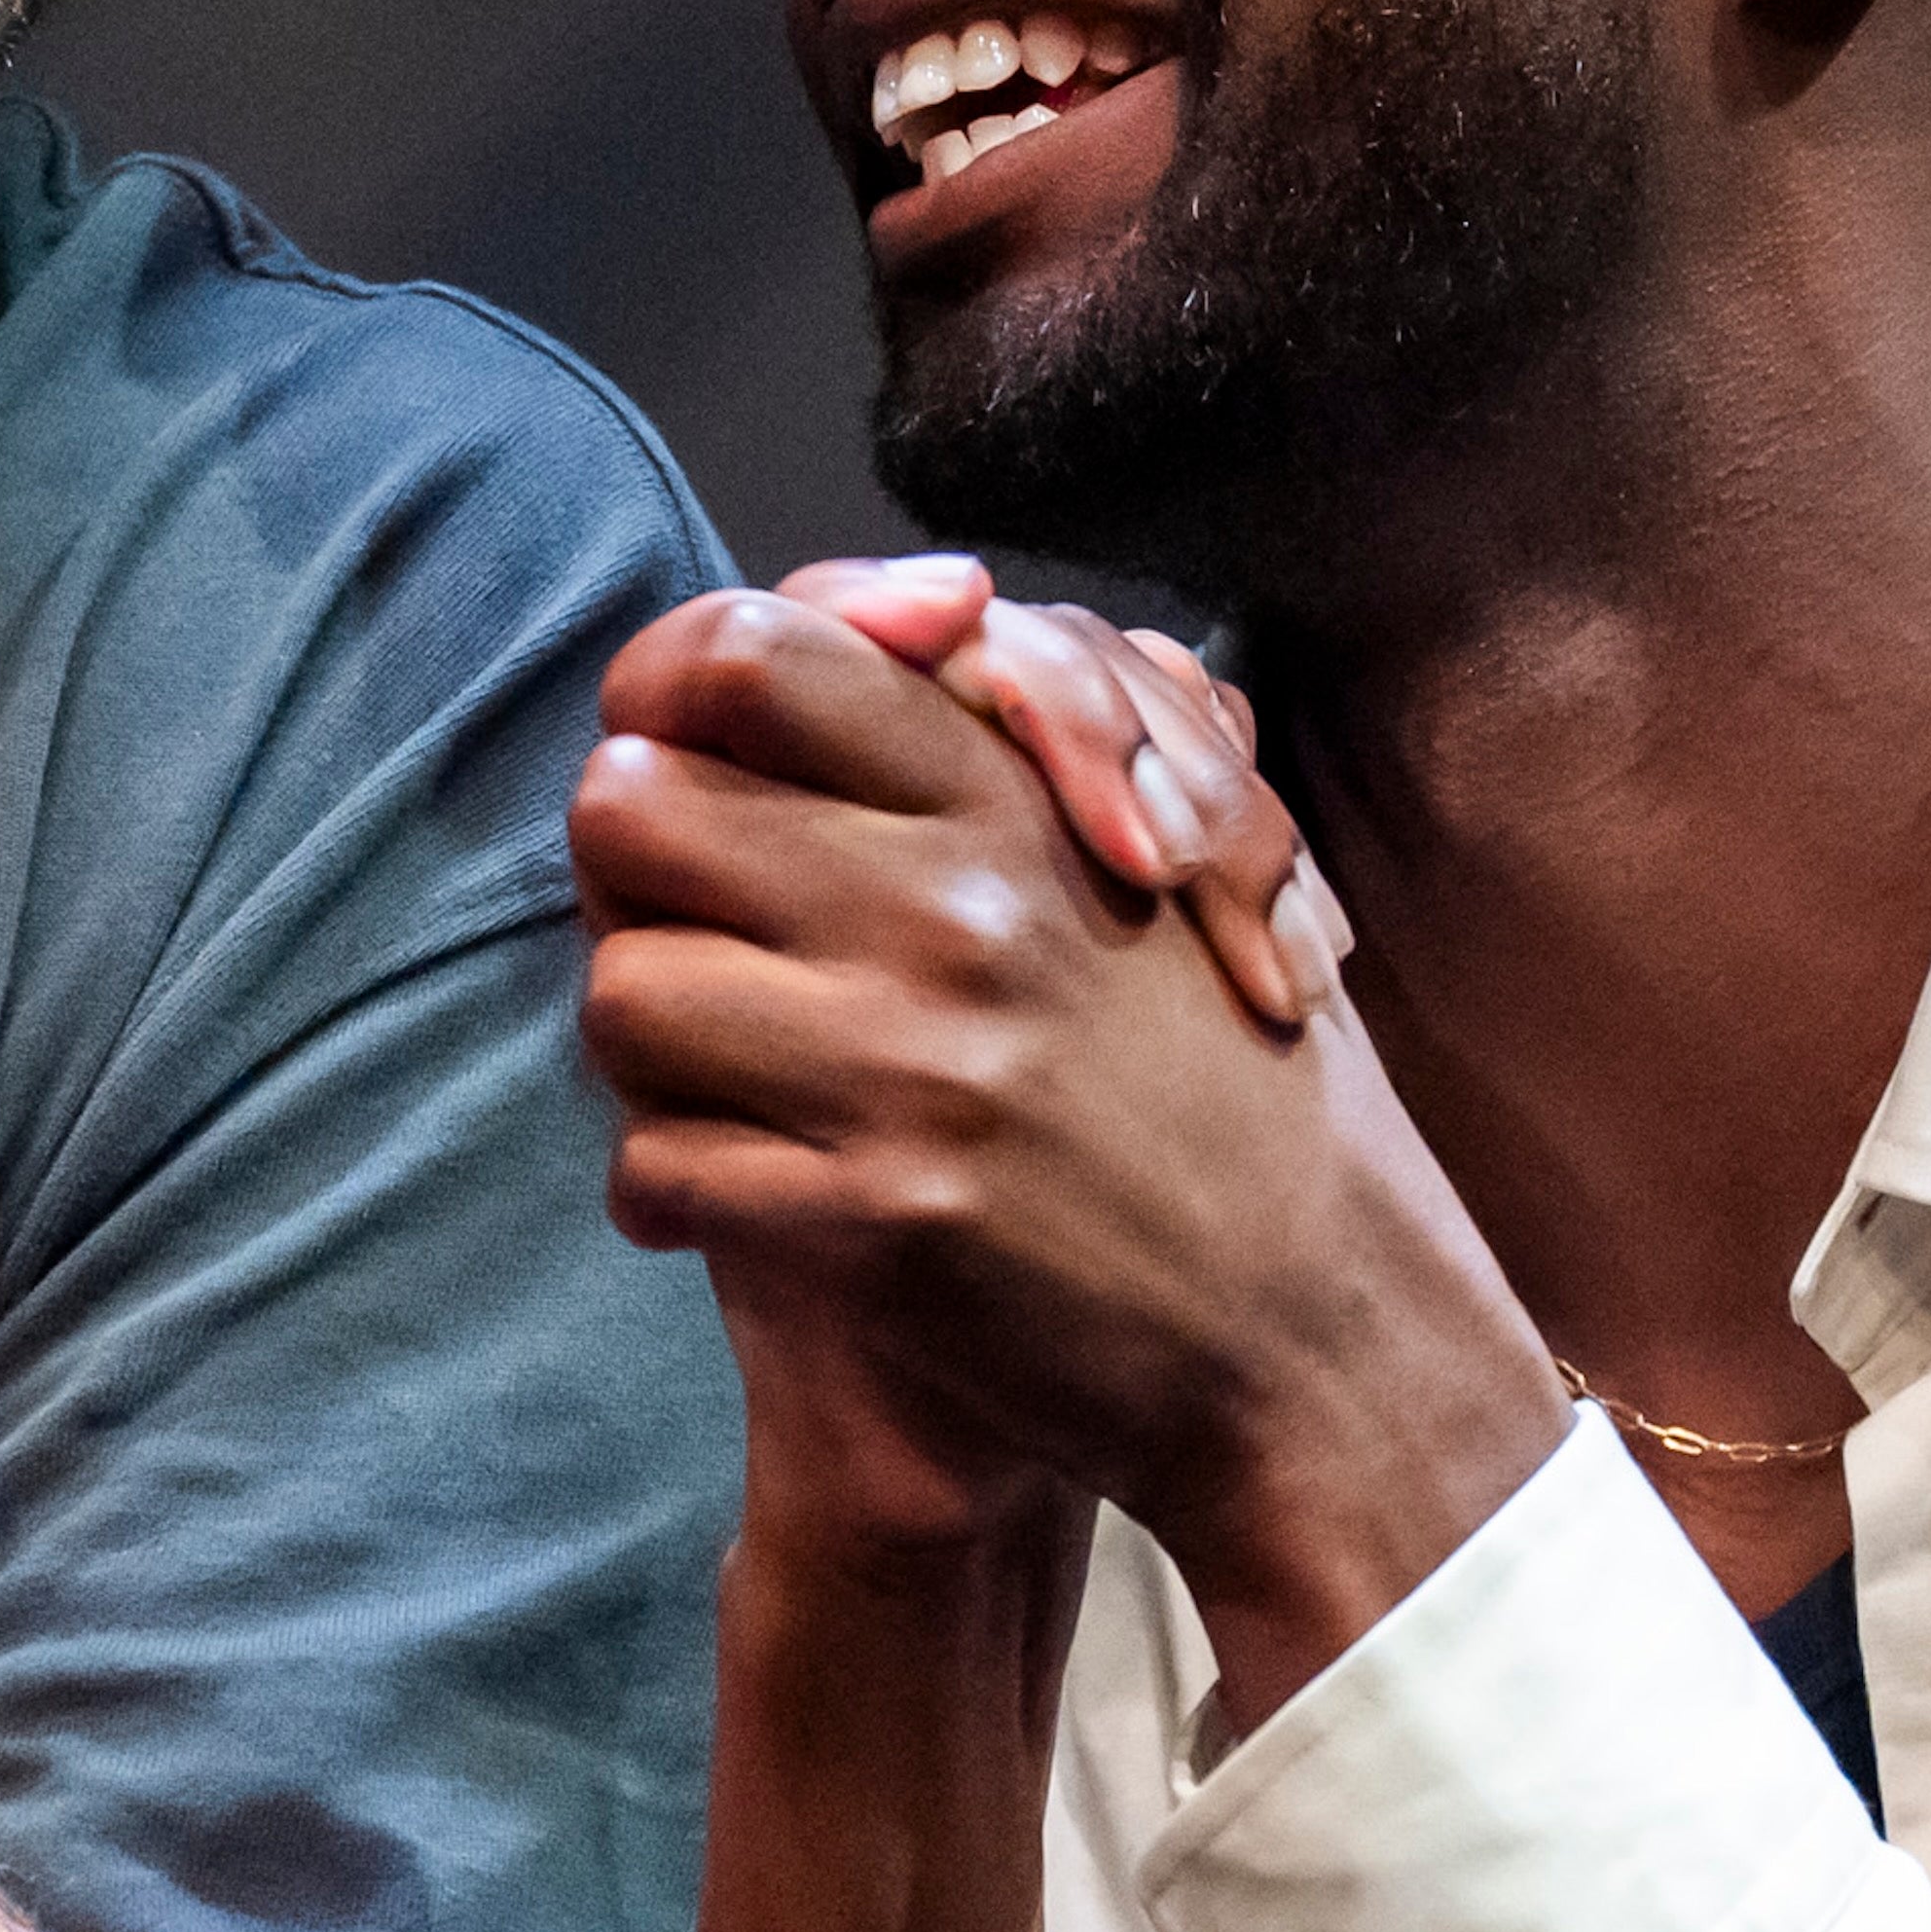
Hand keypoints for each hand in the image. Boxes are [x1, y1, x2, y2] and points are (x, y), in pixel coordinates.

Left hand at [571, 588, 1559, 1694]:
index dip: (673, 703)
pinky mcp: (877, 1219)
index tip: (689, 772)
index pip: (750, 650)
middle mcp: (952, 909)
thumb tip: (913, 602)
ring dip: (648, 1048)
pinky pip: (655, 1164)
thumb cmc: (1222, 1092)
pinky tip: (720, 1205)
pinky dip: (667, 1195)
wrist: (1308, 1329)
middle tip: (686, 940)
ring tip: (708, 1086)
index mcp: (1009, 801)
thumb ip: (1024, 741)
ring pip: (622, 989)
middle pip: (628, 802)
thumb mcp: (1162, 863)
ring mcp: (910, 1063)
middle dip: (636, 880)